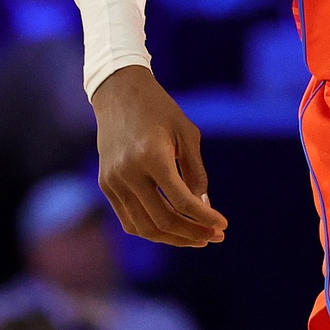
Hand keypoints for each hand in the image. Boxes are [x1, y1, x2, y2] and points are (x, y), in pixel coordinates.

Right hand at [91, 66, 227, 246]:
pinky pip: (129, 220)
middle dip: (192, 233)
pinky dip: (151, 230)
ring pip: (144, 227)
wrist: (119, 91)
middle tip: (214, 237)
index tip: (223, 226)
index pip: (181, 201)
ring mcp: (113, 181)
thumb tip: (204, 208)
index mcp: (152, 155)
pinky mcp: (106, 185)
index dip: (205, 218)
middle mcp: (128, 172)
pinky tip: (172, 229)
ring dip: (173, 238)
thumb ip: (196, 173)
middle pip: (163, 220)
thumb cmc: (160, 109)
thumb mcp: (187, 134)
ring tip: (196, 238)